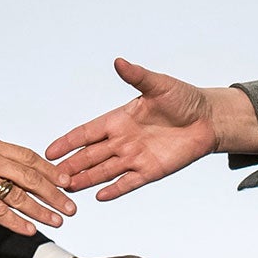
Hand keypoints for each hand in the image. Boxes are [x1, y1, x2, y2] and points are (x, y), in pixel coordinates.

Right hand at [0, 106, 74, 233]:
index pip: (28, 157)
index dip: (50, 169)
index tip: (66, 179)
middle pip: (30, 177)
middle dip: (53, 193)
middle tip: (71, 205)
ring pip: (17, 196)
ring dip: (41, 210)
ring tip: (58, 220)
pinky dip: (16, 222)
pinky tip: (31, 230)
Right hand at [47, 58, 257, 200]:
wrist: (208, 119)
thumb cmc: (183, 98)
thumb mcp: (159, 86)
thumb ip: (137, 76)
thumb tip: (119, 61)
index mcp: (120, 119)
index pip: (88, 132)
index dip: (69, 141)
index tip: (49, 151)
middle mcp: (123, 140)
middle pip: (91, 155)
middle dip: (72, 165)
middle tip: (52, 177)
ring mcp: (135, 157)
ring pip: (104, 171)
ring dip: (86, 179)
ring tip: (67, 188)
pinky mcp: (151, 170)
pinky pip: (128, 182)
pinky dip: (114, 189)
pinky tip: (98, 196)